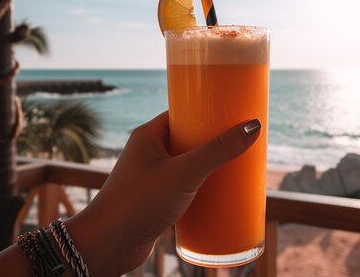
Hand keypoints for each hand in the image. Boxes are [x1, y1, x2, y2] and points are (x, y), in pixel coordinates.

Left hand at [66, 111, 261, 275]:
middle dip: (214, 141)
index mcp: (149, 135)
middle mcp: (148, 152)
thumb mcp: (184, 173)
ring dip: (209, 166)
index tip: (233, 114)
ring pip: (188, 164)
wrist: (106, 246)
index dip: (208, 112)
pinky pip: (184, 186)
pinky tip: (219, 194)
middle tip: (241, 141)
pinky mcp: (155, 199)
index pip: (183, 113)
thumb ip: (218, 150)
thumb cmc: (138, 203)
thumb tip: (252, 126)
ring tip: (237, 166)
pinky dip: (201, 187)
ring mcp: (151, 177)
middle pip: (189, 139)